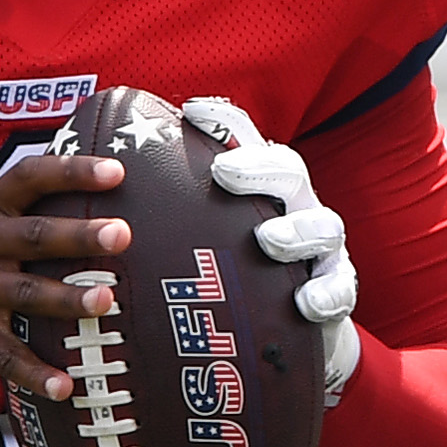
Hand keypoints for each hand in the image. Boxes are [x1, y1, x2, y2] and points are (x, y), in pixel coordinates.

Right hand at [0, 154, 129, 394]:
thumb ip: (6, 218)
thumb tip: (75, 211)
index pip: (28, 179)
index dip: (72, 171)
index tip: (116, 170)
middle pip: (31, 235)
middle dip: (78, 235)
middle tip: (121, 235)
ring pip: (22, 293)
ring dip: (65, 300)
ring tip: (106, 304)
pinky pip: (2, 355)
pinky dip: (34, 373)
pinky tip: (65, 387)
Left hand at [179, 96, 359, 398]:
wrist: (288, 335)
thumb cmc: (237, 276)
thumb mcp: (206, 242)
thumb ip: (174, 215)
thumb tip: (106, 188)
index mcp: (264, 189)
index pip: (249, 144)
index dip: (225, 124)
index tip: (191, 112)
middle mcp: (298, 209)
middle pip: (291, 173)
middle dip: (260, 169)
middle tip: (224, 172)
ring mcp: (323, 249)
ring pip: (324, 227)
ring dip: (297, 231)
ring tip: (268, 239)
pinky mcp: (337, 290)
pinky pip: (340, 288)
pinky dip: (326, 293)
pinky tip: (306, 303)